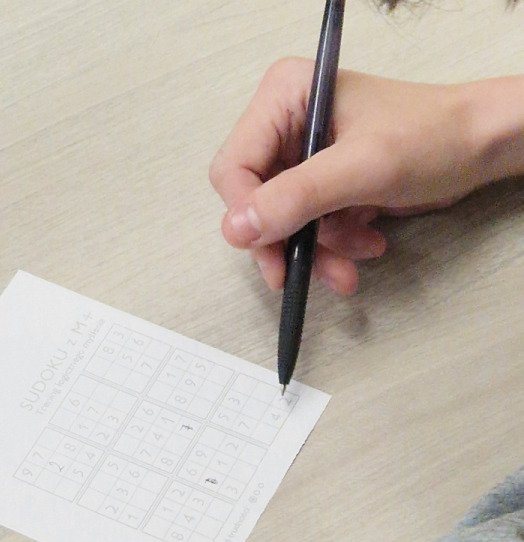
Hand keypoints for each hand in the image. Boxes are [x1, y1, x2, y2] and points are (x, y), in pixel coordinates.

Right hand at [211, 60, 495, 294]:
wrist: (478, 147)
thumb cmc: (432, 138)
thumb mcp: (361, 169)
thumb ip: (297, 197)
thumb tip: (238, 228)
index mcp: (286, 96)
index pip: (234, 167)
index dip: (248, 216)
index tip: (272, 254)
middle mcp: (286, 122)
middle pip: (254, 201)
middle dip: (287, 239)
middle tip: (304, 272)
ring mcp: (303, 154)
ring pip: (280, 223)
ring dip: (315, 250)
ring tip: (351, 264)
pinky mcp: (322, 182)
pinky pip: (306, 228)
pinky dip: (332, 245)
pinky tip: (365, 241)